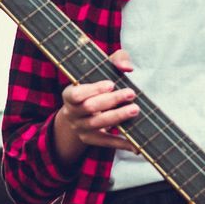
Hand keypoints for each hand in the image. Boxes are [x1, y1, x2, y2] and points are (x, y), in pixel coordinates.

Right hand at [52, 48, 139, 162]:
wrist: (79, 113)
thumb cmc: (95, 86)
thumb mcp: (100, 69)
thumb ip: (115, 61)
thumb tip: (127, 67)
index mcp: (69, 94)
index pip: (76, 94)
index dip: (93, 89)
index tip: (111, 84)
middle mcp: (72, 112)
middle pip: (90, 108)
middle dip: (111, 100)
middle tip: (131, 94)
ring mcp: (80, 127)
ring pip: (98, 124)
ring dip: (117, 117)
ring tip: (135, 109)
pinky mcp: (90, 139)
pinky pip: (105, 142)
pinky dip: (121, 143)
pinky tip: (135, 143)